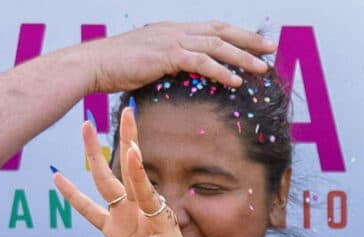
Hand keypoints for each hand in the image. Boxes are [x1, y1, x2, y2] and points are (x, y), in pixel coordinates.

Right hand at [55, 109, 218, 236]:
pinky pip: (89, 209)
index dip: (137, 170)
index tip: (131, 147)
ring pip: (105, 180)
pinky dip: (73, 195)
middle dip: (125, 139)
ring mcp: (124, 216)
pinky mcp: (112, 229)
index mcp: (156, 216)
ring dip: (95, 154)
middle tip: (124, 110)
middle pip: (127, 169)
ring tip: (85, 127)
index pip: (145, 188)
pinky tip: (58, 177)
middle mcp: (140, 209)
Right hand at [72, 20, 272, 92]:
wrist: (91, 65)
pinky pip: (200, 62)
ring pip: (215, 45)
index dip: (235, 34)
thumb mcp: (148, 64)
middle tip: (271, 48)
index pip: (211, 28)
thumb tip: (182, 75)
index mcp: (172, 30)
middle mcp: (174, 30)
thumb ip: (168, 65)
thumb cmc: (114, 69)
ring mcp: (170, 40)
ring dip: (242, 56)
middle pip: (220, 31)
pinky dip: (221, 70)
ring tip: (262, 68)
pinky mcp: (165, 55)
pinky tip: (235, 80)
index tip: (256, 43)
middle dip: (248, 39)